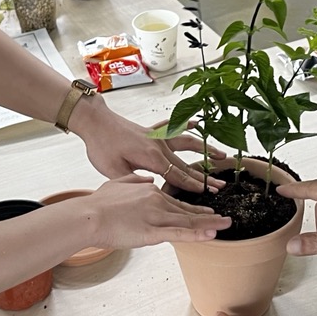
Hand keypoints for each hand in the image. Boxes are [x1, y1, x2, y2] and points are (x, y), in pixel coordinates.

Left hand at [70, 95, 224, 193]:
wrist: (95, 122)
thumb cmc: (102, 146)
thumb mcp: (113, 171)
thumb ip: (133, 182)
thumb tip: (149, 192)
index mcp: (152, 158)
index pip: (178, 176)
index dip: (194, 186)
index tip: (208, 193)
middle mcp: (159, 146)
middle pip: (187, 164)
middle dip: (204, 176)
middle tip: (221, 185)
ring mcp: (157, 137)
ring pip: (186, 143)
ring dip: (204, 150)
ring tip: (220, 155)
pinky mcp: (151, 131)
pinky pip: (173, 127)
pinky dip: (186, 125)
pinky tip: (197, 123)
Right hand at [82, 174, 229, 247]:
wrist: (87, 215)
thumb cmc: (97, 203)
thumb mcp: (117, 183)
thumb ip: (133, 181)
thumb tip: (146, 180)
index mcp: (149, 190)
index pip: (176, 201)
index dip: (193, 208)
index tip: (207, 211)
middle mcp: (157, 200)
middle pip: (187, 210)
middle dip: (208, 216)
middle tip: (225, 219)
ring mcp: (156, 215)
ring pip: (188, 221)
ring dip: (209, 224)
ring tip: (225, 226)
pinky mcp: (152, 231)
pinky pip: (179, 233)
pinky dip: (197, 234)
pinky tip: (210, 235)